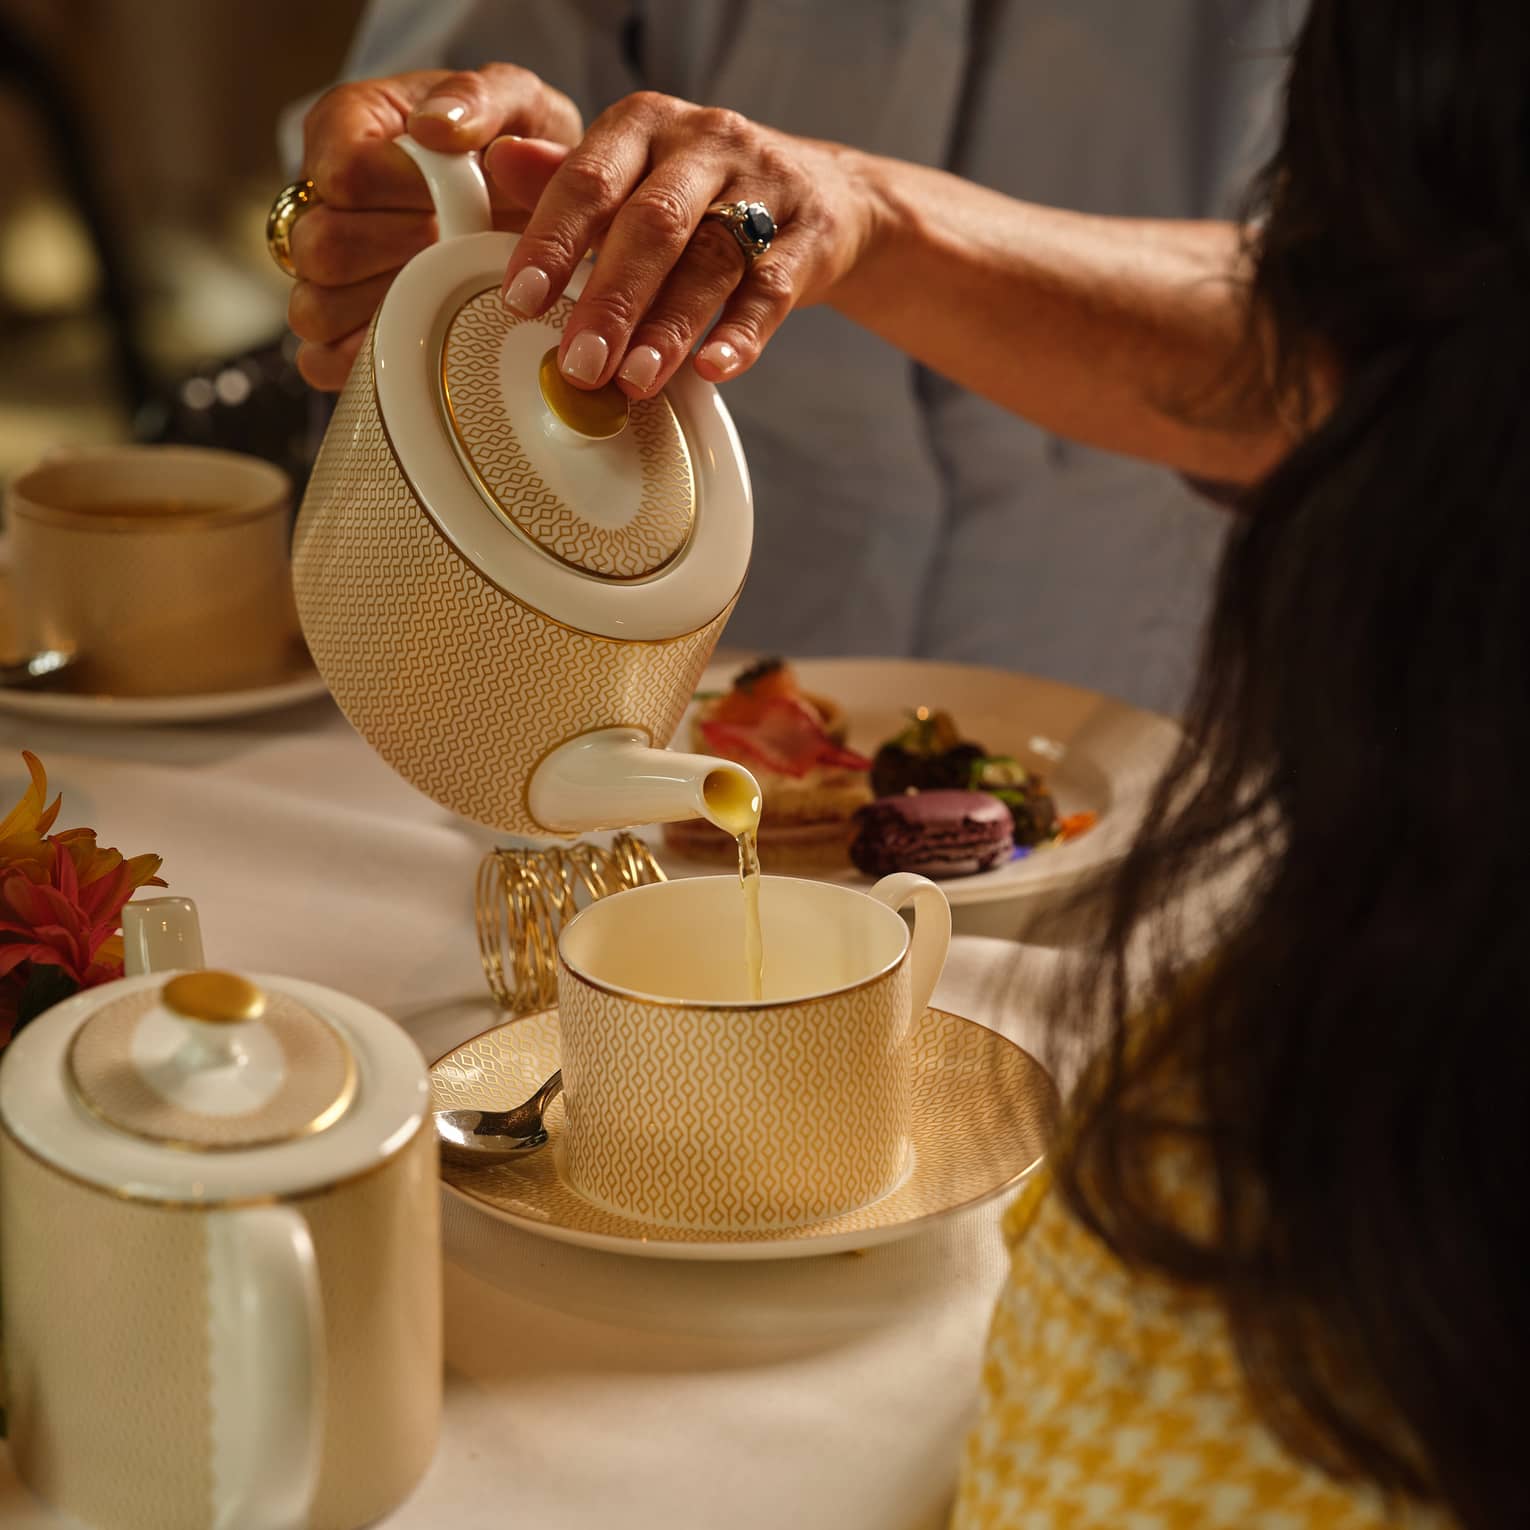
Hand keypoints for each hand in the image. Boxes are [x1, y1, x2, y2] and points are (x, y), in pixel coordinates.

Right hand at [289, 66, 580, 389]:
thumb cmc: (517, 147)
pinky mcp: (338, 330)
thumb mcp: (517, 102)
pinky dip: (368, 362)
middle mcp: (320, 198)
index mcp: (347, 127)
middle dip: (401, 258)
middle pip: (321, 249)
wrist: (535, 201)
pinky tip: (418, 340)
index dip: (403, 198)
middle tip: (456, 250)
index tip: (453, 200)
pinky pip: (322, 362)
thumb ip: (480, 98)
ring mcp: (323, 269)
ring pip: (312, 310)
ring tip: (441, 290)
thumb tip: (436, 127)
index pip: (344, 175)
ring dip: (384, 312)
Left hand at [484, 92, 881, 397]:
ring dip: (669, 328)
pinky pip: (772, 290)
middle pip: (653, 224)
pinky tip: (712, 369)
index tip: (522, 300)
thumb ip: (568, 178)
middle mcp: (705, 143)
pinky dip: (741, 334)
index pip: (590, 178)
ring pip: (711, 260)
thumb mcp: (633, 173)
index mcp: (646, 124)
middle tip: (580, 364)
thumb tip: (498, 163)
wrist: (825, 194)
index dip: (553, 241)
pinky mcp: (810, 235)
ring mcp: (764, 187)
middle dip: (611, 299)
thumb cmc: (704, 192)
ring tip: (635, 382)